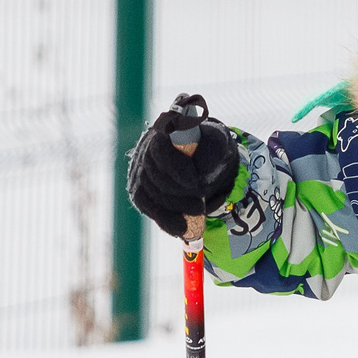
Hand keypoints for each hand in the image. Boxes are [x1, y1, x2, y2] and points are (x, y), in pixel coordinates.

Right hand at [127, 92, 239, 239]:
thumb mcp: (219, 145)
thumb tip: (196, 175)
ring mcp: (139, 168)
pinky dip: (164, 219)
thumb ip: (210, 152)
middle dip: (178, 194)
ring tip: (197, 215)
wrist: (206, 162)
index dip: (175, 169)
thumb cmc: (211, 149)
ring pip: (148, 193)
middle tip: (200, 206)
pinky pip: (146, 206)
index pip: (159, 149)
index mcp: (164, 127)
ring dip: (174, 208)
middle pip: (153, 175)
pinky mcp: (139, 188)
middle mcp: (146, 146)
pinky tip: (180, 229)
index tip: (196, 184)